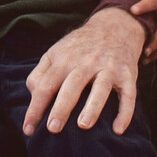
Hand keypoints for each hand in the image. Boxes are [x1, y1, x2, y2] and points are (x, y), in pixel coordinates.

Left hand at [23, 6, 145, 136]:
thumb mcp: (55, 53)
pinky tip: (118, 130)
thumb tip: (33, 96)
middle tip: (52, 129)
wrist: (114, 26)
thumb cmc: (78, 48)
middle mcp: (86, 63)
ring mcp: (108, 68)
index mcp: (64, 60)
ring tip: (83, 125)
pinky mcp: (127, 74)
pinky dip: (125, 112)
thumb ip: (40, 74)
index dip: (36, 108)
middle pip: (72, 86)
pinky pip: (129, 94)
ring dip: (92, 107)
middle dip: (61, 107)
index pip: (46, 85)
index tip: (28, 130)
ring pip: (101, 88)